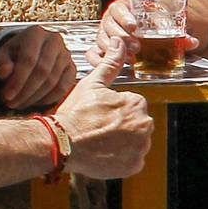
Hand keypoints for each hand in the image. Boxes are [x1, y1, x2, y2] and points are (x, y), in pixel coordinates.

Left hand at [0, 25, 76, 109]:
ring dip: (35, 98)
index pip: (29, 59)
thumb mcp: (1, 55)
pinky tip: (35, 103)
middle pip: (42, 71)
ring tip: (20, 104)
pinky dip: (49, 99)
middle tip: (12, 104)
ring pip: (53, 81)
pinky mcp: (72, 68)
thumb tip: (4, 72)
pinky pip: (64, 88)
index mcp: (35, 33)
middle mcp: (55, 40)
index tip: (7, 96)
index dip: (18, 80)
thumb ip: (0, 63)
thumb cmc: (13, 55)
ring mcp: (66, 54)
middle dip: (26, 92)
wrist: (29, 52)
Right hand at [56, 38, 154, 178]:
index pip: (133, 106)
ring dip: (124, 142)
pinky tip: (105, 153)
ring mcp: (140, 147)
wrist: (63, 143)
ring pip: (136, 142)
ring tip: (101, 140)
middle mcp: (144, 125)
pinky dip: (122, 159)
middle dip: (122, 126)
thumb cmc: (76, 114)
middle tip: (99, 127)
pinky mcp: (134, 165)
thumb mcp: (93, 84)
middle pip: (136, 124)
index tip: (101, 114)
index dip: (115, 109)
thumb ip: (110, 63)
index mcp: (136, 103)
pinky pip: (133, 160)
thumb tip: (119, 43)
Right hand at [86, 0, 199, 66]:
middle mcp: (112, 20)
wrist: (155, 34)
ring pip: (101, 38)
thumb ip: (180, 33)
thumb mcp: (170, 25)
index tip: (134, 26)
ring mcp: (106, 35)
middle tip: (136, 46)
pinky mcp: (102, 50)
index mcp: (125, 7)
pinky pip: (93, 53)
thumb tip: (191, 41)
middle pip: (108, 24)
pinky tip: (107, 66)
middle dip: (122, 36)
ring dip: (112, 48)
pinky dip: (97, 59)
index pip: (119, 8)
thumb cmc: (160, 26)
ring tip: (130, 57)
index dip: (125, 16)